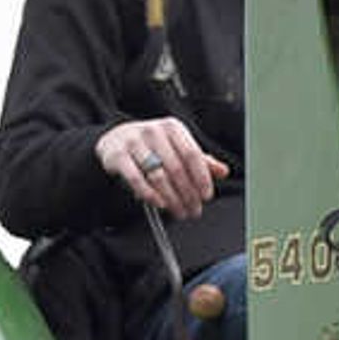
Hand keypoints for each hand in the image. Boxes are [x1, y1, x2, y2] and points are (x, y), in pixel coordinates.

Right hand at [96, 117, 226, 220]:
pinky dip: (150, 194)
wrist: (116, 139)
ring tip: (180, 211)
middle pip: (176, 168)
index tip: (207, 196)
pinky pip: (136, 179)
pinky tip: (160, 204)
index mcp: (173, 128)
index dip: (202, 177)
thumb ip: (200, 160)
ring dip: (172, 198)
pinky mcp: (118, 156)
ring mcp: (134, 142)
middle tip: (194, 210)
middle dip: (188, 193)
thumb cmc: (152, 145)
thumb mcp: (177, 147)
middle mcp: (154, 132)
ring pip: (158, 176)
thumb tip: (223, 171)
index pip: (192, 154)